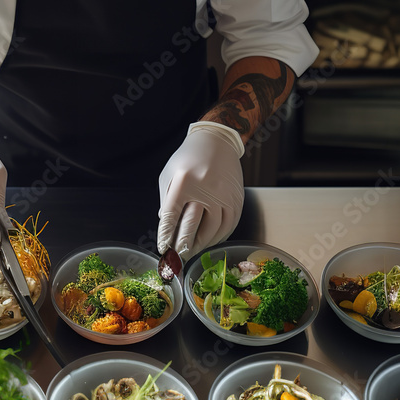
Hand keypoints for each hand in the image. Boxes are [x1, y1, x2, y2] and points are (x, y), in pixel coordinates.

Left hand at [157, 122, 244, 257]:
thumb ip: (167, 200)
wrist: (217, 141)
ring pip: (214, 229)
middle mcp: (205, 188)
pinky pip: (229, 225)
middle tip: (177, 257)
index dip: (166, 235)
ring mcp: (224, 194)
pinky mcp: (236, 198)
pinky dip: (219, 237)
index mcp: (184, 181)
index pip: (172, 215)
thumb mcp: (170, 174)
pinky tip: (210, 241)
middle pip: (193, 225)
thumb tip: (166, 224)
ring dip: (202, 244)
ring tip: (192, 250)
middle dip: (183, 245)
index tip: (163, 248)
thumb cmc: (189, 158)